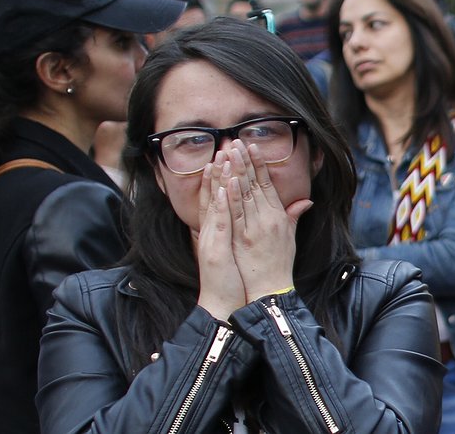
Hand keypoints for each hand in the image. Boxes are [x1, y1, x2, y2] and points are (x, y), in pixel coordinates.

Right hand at [196, 161, 245, 319]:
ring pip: (213, 205)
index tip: (228, 156)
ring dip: (217, 181)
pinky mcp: (214, 250)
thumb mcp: (236, 252)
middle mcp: (210, 232)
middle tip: (224, 147)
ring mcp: (211, 240)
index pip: (219, 199)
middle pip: (213, 196)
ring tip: (221, 158)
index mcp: (217, 232)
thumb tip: (244, 220)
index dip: (222, 177)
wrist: (221, 306)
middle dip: (219, 171)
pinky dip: (219, 205)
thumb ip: (240, 233)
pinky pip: (217, 224)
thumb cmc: (231, 281)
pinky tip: (222, 189)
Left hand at [225, 141, 312, 301]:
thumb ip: (293, 217)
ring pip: (244, 194)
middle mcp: (267, 218)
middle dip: (245, 161)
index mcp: (278, 216)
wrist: (270, 290)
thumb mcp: (290, 238)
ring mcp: (254, 227)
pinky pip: (236, 213)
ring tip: (229, 152)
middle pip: (254, 184)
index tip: (251, 147)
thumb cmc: (279, 266)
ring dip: (237, 172)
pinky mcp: (242, 238)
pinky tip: (228, 180)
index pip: (266, 184)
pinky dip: (233, 196)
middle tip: (236, 141)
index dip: (259, 164)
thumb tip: (305, 202)